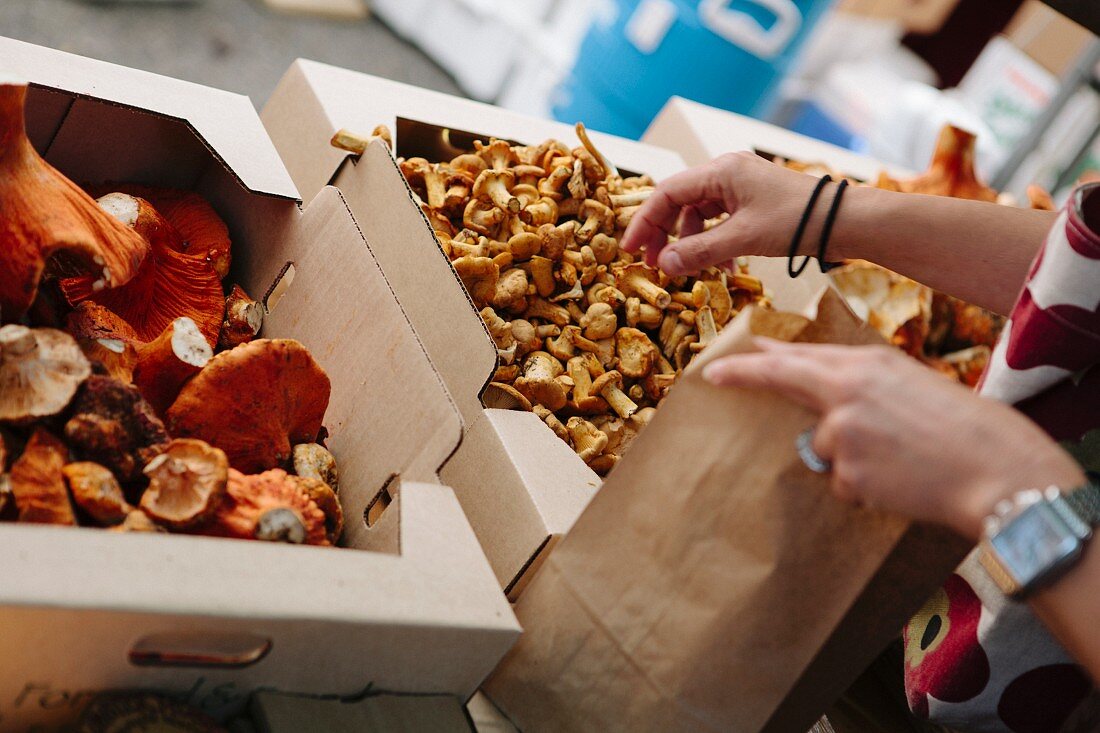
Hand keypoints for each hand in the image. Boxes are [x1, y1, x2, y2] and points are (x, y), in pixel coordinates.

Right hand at [620, 152, 830, 275]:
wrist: (844, 221)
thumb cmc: (797, 222)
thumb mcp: (743, 239)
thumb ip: (699, 252)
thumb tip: (663, 265)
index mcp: (721, 171)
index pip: (667, 192)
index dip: (644, 221)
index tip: (630, 249)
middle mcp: (726, 172)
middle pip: (679, 202)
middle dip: (665, 234)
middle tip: (655, 264)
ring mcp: (740, 186)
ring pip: (699, 214)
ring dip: (691, 243)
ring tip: (694, 270)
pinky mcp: (751, 201)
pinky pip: (719, 221)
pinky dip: (714, 243)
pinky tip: (724, 266)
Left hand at [703, 339, 1085, 539]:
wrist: (998, 469)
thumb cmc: (965, 429)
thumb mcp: (912, 386)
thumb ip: (863, 384)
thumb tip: (821, 394)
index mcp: (869, 363)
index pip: (802, 355)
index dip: (764, 357)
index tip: (734, 357)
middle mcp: (847, 388)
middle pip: (782, 378)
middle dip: (745, 375)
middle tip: (712, 375)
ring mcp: (842, 429)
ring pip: (822, 448)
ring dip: (849, 460)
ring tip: (900, 461)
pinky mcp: (847, 470)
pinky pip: (842, 484)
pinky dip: (865, 488)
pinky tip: (900, 481)